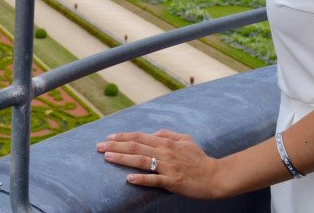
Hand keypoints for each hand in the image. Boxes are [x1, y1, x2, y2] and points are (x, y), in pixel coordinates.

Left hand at [96, 129, 221, 198]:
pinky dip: (141, 179)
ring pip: (141, 161)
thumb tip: (153, 132)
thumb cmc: (199, 158)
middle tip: (98, 147)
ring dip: (122, 159)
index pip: (139, 137)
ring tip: (107, 158)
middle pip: (136, 147)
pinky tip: (128, 179)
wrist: (215, 176)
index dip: (122, 136)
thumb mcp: (185, 140)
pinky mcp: (173, 181)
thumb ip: (168, 134)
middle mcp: (165, 152)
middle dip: (115, 146)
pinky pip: (154, 180)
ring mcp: (168, 167)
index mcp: (166, 142)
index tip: (107, 138)